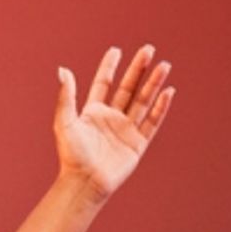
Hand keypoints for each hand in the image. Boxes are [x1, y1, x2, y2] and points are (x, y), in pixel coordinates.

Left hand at [55, 45, 174, 199]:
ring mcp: (126, 130)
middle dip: (138, 69)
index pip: (103, 84)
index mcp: (92, 112)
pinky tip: (168, 92)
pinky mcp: (138, 144)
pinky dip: (160, 107)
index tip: (116, 50)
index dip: (109, 67)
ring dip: (153, 83)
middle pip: (127, 88)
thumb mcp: (64, 122)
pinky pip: (152, 122)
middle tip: (148, 49)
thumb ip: (66, 96)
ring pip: (142, 101)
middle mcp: (111, 118)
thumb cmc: (71, 155)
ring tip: (163, 65)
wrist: (85, 182)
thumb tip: (62, 69)